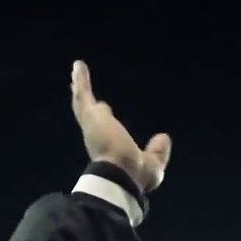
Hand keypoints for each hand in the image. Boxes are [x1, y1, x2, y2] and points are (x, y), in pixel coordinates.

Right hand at [70, 60, 171, 191]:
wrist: (122, 175)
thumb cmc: (136, 175)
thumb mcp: (153, 163)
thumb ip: (157, 151)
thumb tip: (163, 137)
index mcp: (111, 149)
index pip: (107, 131)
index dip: (106, 120)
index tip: (105, 110)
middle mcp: (99, 136)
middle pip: (91, 116)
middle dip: (87, 105)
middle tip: (81, 92)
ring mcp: (93, 125)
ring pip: (83, 103)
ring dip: (80, 86)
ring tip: (77, 73)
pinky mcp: (90, 115)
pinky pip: (83, 93)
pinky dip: (81, 79)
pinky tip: (79, 65)